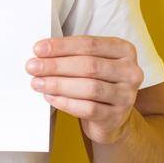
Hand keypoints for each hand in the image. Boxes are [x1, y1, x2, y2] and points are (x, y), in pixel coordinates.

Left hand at [26, 35, 143, 146]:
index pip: (90, 44)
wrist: (111, 118)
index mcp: (124, 50)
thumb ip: (73, 55)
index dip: (62, 46)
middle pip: (89, 65)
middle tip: (33, 67)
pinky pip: (88, 108)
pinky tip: (51, 97)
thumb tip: (41, 53)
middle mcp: (130, 71)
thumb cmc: (97, 83)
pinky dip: (66, 102)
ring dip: (58, 84)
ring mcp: (126, 95)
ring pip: (89, 88)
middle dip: (56, 66)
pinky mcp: (117, 116)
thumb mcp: (93, 64)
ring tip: (38, 83)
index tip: (38, 49)